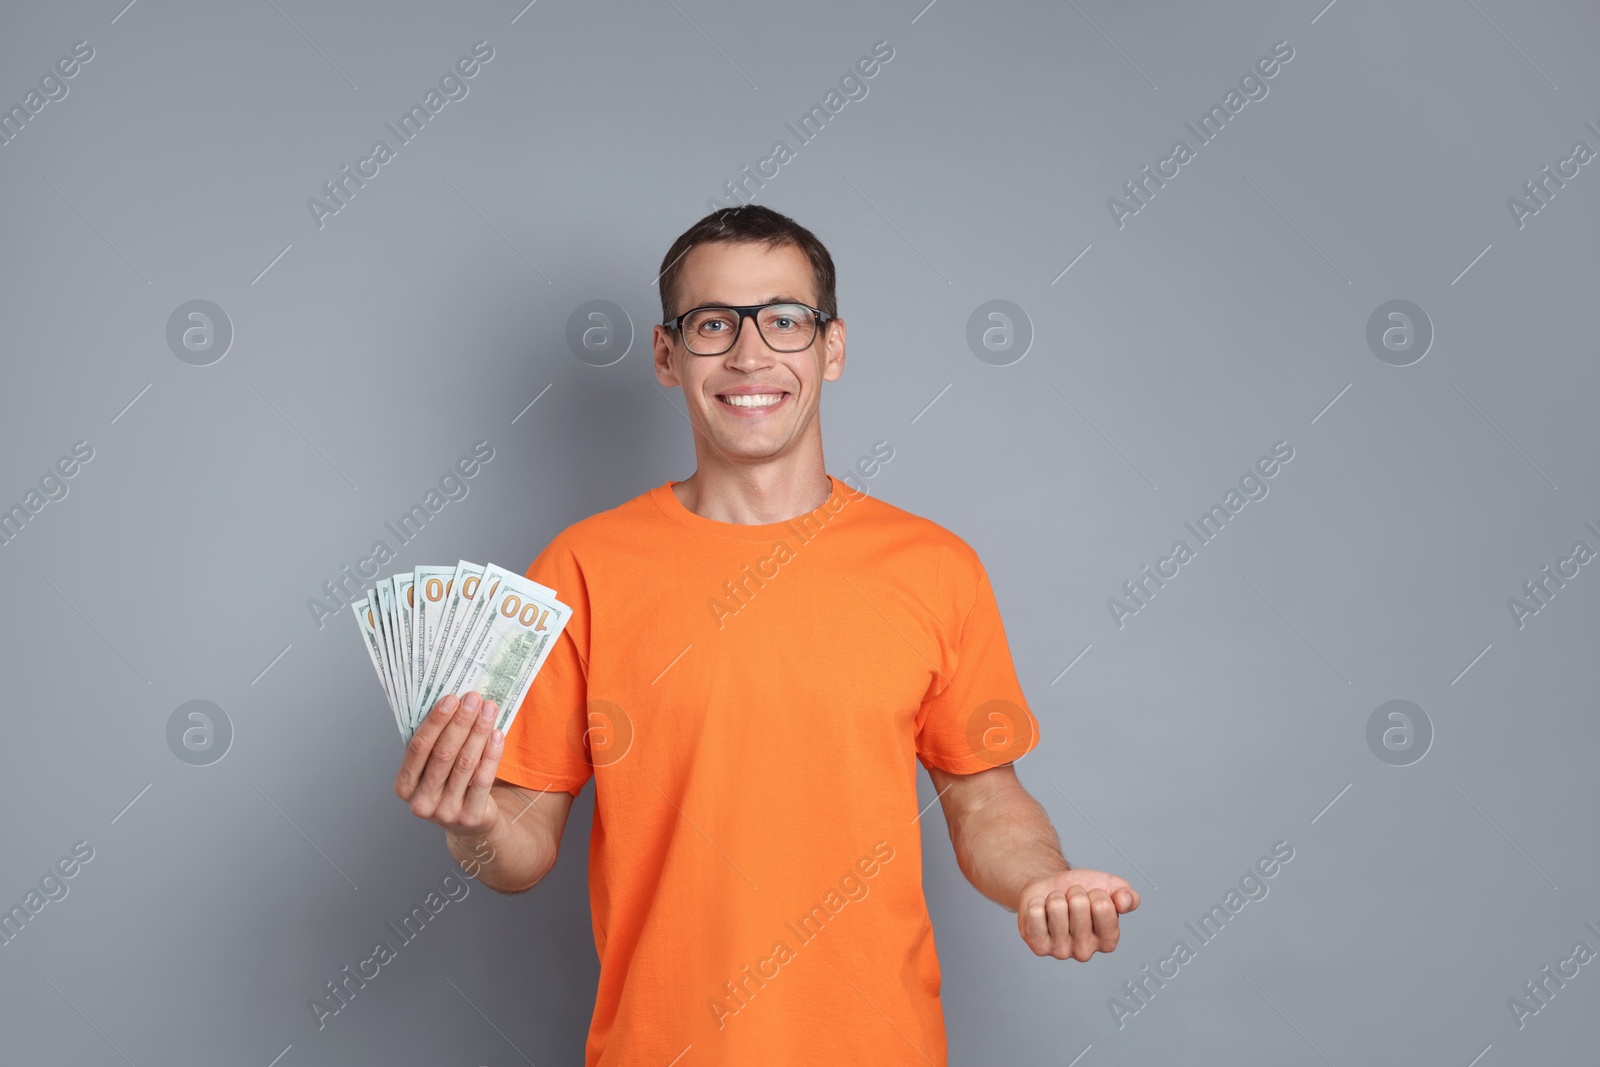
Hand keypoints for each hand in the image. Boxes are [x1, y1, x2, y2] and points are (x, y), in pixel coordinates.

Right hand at [394, 692, 504, 839]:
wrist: (470, 825)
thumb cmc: (449, 786)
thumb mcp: (433, 770)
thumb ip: (435, 744)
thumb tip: (454, 703)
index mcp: (405, 786)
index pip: (418, 748)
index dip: (435, 722)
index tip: (451, 699)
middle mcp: (421, 801)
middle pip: (442, 754)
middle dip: (460, 723)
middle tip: (473, 699)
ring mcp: (445, 812)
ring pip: (464, 764)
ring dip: (478, 732)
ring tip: (489, 710)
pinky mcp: (470, 817)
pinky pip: (483, 779)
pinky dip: (491, 754)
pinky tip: (497, 734)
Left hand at [1017, 869, 1138, 960]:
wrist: (1050, 889)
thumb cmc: (1079, 892)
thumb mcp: (1109, 888)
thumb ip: (1127, 896)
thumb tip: (1125, 902)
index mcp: (1107, 941)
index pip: (1103, 906)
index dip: (1096, 893)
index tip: (1092, 898)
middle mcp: (1085, 951)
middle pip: (1079, 904)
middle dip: (1074, 893)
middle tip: (1072, 901)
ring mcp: (1060, 951)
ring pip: (1056, 906)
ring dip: (1055, 897)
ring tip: (1057, 905)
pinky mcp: (1038, 946)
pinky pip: (1035, 913)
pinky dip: (1037, 902)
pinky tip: (1042, 910)